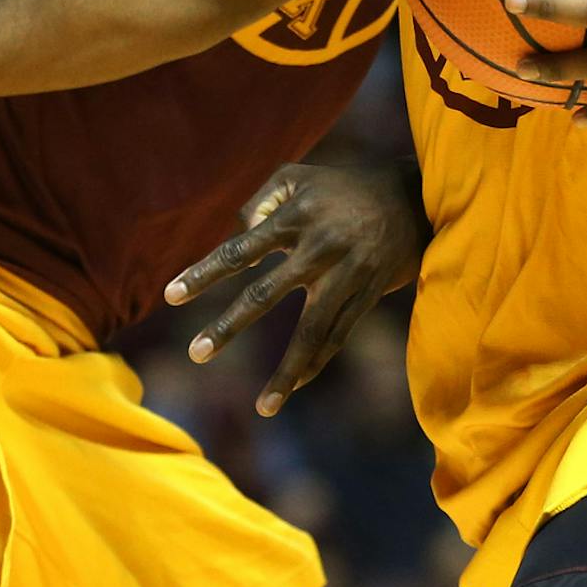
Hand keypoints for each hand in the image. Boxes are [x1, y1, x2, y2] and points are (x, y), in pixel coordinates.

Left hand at [163, 164, 426, 416]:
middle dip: (229, 326)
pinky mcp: (369, 293)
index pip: (240, 249)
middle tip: (196, 353)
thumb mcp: (298, 178)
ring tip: (263, 408)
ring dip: (286, 371)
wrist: (416, 198)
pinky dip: (317, 363)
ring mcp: (347, 274)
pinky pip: (339, 336)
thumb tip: (238, 238)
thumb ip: (259, 203)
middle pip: (266, 293)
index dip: (204, 273)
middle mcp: (320, 246)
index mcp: (296, 216)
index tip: (170, 297)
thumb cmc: (343, 187)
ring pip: (311, 331)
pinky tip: (294, 386)